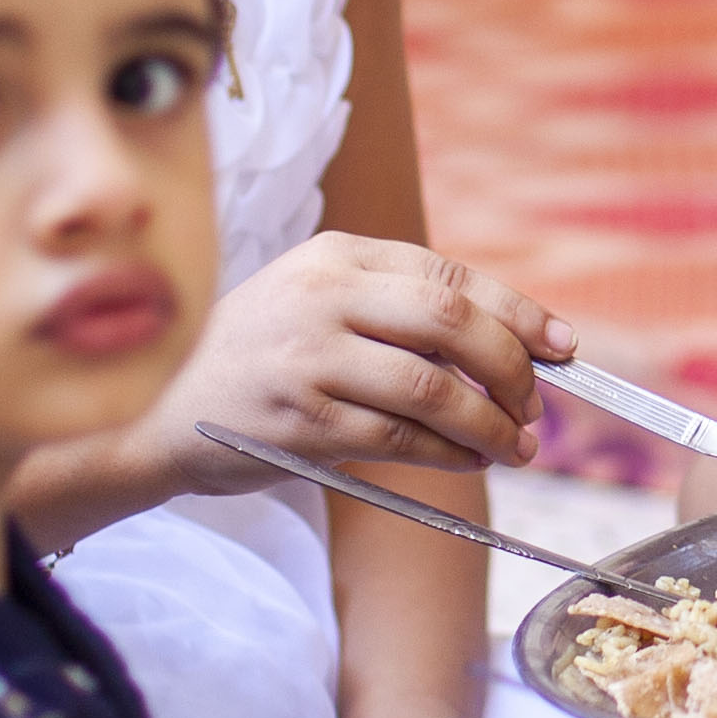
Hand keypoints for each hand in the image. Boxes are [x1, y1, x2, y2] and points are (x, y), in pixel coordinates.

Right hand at [170, 234, 570, 481]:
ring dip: (488, 421)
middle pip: (452, 322)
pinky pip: (398, 438)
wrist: (155, 409)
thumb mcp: (314, 301)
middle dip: (511, 366)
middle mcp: (323, 296)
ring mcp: (309, 358)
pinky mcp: (300, 420)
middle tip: (535, 404)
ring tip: (514, 444)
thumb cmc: (254, 357)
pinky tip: (469, 461)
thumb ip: (394, 310)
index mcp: (336, 256)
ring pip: (431, 387)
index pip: (450, 275)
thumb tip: (508, 346)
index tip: (561, 345)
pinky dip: (448, 453)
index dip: (517, 312)